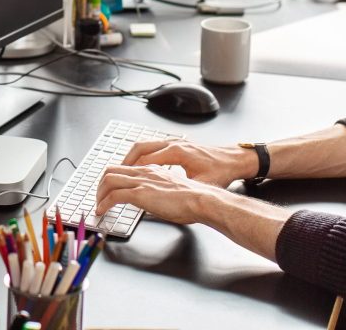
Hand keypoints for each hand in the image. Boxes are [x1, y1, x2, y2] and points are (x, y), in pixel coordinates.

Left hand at [94, 164, 217, 223]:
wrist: (202, 199)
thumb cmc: (193, 199)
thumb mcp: (171, 192)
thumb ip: (158, 193)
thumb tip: (151, 203)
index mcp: (152, 170)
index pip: (124, 169)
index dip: (112, 179)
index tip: (108, 191)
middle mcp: (144, 172)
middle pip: (111, 170)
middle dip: (100, 185)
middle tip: (98, 199)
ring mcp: (142, 181)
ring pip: (109, 179)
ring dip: (99, 194)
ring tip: (98, 206)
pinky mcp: (141, 193)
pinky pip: (114, 195)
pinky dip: (104, 204)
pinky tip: (102, 212)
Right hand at [121, 139, 255, 188]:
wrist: (236, 160)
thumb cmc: (222, 172)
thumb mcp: (201, 186)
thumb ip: (181, 193)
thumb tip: (164, 203)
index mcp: (176, 153)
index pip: (142, 162)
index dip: (127, 175)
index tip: (114, 189)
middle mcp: (172, 144)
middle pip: (138, 149)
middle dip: (121, 165)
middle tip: (109, 180)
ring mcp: (174, 143)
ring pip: (143, 146)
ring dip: (129, 159)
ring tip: (120, 173)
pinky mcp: (177, 145)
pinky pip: (151, 147)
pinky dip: (140, 156)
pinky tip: (139, 168)